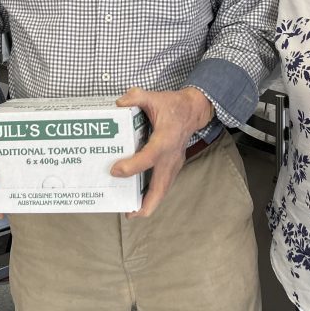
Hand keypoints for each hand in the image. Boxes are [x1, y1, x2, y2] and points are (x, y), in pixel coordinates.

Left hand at [111, 87, 212, 217]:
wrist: (193, 111)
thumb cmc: (173, 105)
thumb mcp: (154, 97)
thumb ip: (136, 97)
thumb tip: (119, 103)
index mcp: (165, 139)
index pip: (149, 157)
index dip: (132, 166)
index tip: (115, 171)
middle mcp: (171, 156)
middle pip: (161, 187)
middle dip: (147, 204)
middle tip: (130, 213)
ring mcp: (174, 164)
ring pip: (163, 190)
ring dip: (149, 203)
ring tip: (131, 212)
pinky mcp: (173, 167)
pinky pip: (163, 185)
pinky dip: (152, 195)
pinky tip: (138, 199)